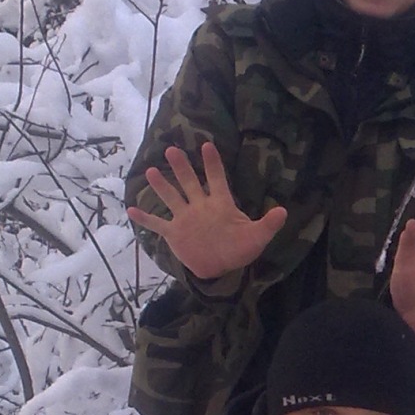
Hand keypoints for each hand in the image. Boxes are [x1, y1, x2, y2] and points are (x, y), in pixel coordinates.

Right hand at [128, 141, 287, 282]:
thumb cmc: (240, 249)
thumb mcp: (257, 237)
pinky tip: (130, 209)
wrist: (222, 268)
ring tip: (151, 171)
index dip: (212, 163)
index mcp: (220, 204)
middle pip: (190, 182)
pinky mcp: (174, 233)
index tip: (207, 146)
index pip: (216, 178)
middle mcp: (200, 206)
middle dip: (182, 168)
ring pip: (172, 198)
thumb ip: (268, 224)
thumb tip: (284, 212)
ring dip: (162, 186)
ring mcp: (185, 218)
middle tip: (172, 149)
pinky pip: (157, 224)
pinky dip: (145, 219)